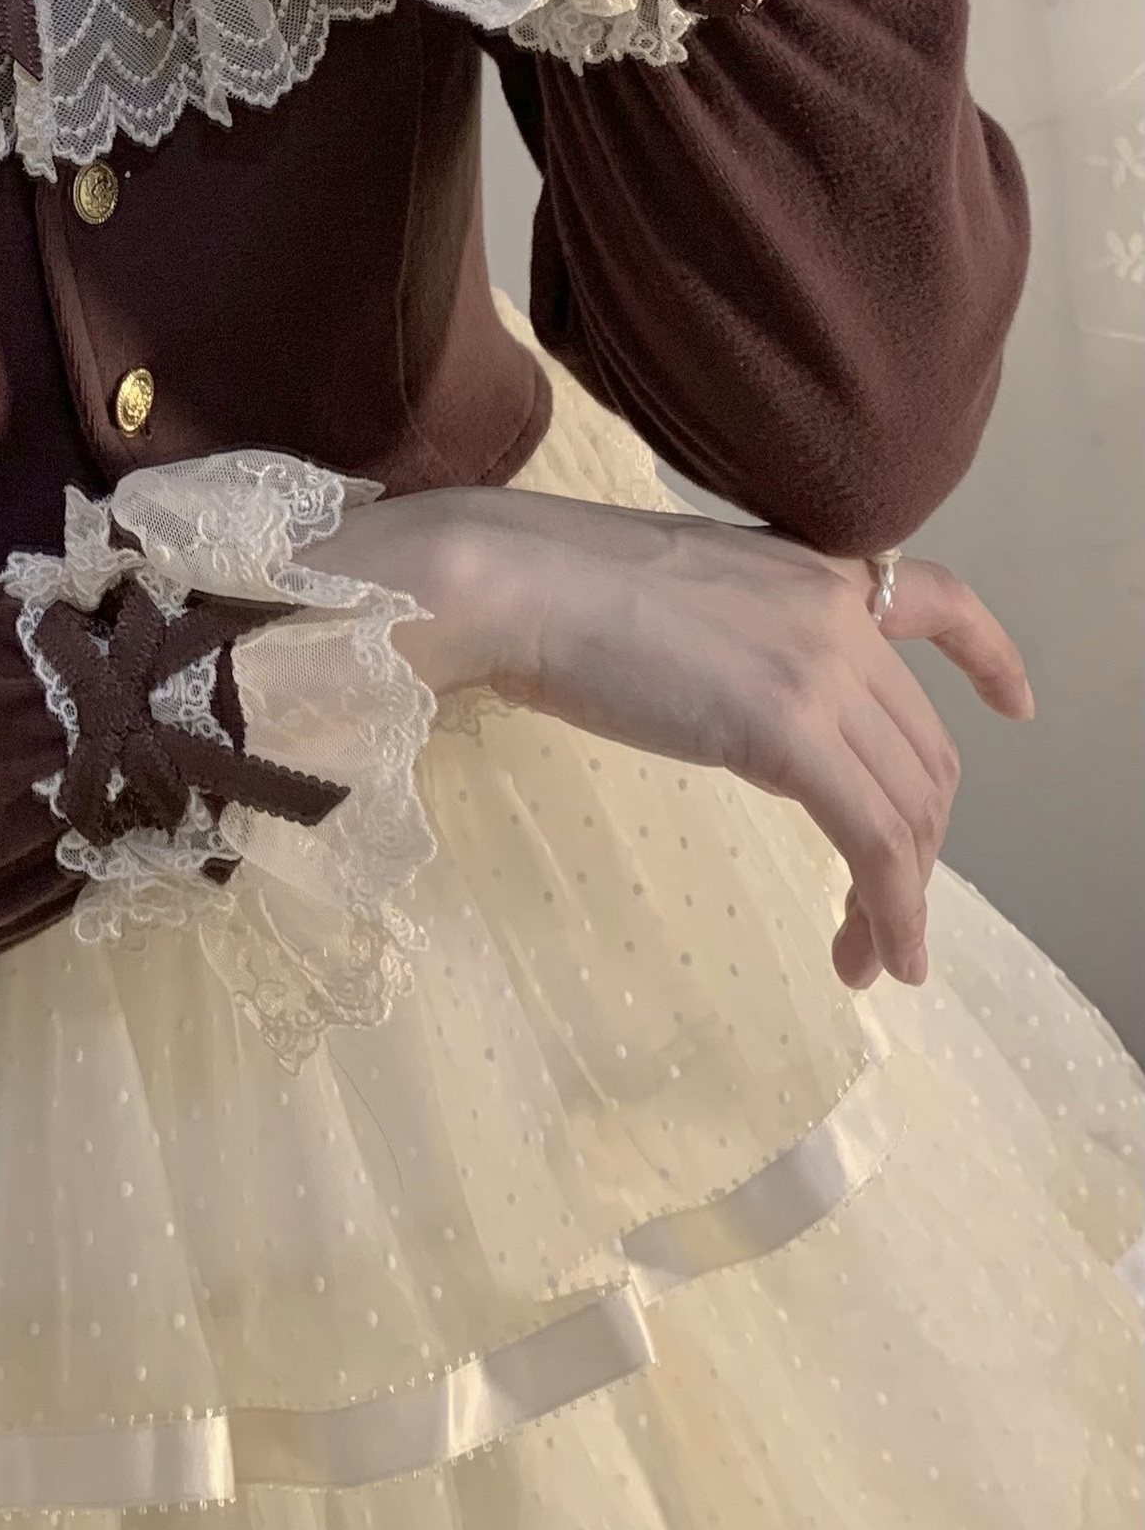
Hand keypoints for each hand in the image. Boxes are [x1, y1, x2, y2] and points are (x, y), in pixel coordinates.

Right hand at [326, 488, 1033, 991]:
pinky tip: (875, 957)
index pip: (940, 600)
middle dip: (917, 845)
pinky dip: (890, 912)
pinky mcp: (789, 733)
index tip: (1014, 704)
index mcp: (813, 571)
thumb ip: (732, 635)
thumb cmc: (551, 587)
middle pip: (923, 752)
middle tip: (882, 917)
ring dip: (901, 899)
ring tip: (873, 959)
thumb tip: (728, 695)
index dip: (990, 658)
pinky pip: (873, 843)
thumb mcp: (676, 593)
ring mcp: (821, 672)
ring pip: (906, 809)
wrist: (514, 581)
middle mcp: (840, 616)